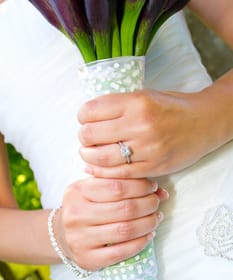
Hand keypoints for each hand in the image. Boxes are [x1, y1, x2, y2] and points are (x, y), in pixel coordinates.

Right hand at [55, 177, 167, 270]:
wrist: (62, 235)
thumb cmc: (85, 207)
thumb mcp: (95, 189)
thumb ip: (123, 184)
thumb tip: (161, 191)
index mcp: (77, 192)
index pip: (116, 186)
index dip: (140, 186)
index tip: (152, 186)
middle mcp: (76, 215)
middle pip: (124, 208)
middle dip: (148, 204)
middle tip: (156, 202)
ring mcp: (80, 239)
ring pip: (125, 230)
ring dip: (148, 223)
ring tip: (156, 217)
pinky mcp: (87, 259)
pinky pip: (121, 252)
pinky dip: (140, 243)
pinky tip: (148, 235)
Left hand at [78, 89, 216, 177]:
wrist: (203, 123)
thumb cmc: (172, 108)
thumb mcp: (145, 95)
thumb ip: (118, 105)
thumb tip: (88, 118)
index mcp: (137, 102)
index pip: (91, 110)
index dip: (82, 116)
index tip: (85, 119)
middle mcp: (140, 124)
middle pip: (91, 134)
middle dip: (83, 137)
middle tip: (86, 138)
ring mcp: (147, 148)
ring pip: (101, 157)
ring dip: (88, 156)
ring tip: (89, 153)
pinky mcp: (152, 167)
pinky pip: (118, 174)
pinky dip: (101, 172)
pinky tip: (96, 167)